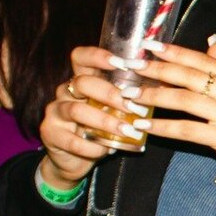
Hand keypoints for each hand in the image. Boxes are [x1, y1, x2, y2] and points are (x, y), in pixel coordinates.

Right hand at [36, 45, 137, 187]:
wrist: (72, 159)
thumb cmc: (99, 130)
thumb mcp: (114, 112)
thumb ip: (129, 98)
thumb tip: (164, 84)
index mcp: (81, 81)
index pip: (80, 57)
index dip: (97, 56)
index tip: (121, 63)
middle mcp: (65, 92)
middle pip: (82, 82)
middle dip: (110, 94)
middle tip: (133, 107)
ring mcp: (55, 112)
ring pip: (77, 110)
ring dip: (105, 121)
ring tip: (127, 131)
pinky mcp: (51, 134)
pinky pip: (72, 139)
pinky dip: (93, 146)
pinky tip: (108, 150)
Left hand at [134, 36, 215, 182]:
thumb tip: (211, 42)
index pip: (205, 61)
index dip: (176, 52)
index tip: (149, 46)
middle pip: (192, 76)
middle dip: (158, 70)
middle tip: (132, 66)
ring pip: (186, 100)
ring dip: (154, 97)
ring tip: (130, 96)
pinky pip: (187, 130)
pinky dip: (163, 127)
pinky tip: (144, 125)